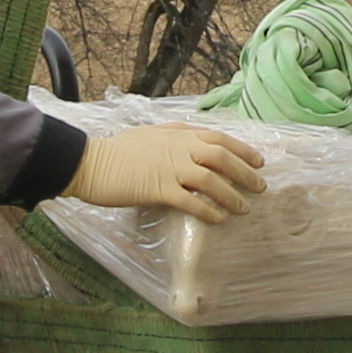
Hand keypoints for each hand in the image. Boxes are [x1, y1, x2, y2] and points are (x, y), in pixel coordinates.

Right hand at [70, 123, 269, 225]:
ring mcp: (169, 168)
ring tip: (244, 208)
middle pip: (221, 158)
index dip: (242, 150)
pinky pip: (191, 201)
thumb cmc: (118, 150)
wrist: (91, 162)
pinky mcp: (158, 189)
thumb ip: (175, 135)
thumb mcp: (151, 133)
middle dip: (245, 172)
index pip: (218, 138)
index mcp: (178, 133)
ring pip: (211, 180)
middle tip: (260, 186)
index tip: (258, 161)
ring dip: (231, 195)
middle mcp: (178, 148)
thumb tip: (195, 139)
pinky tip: (219, 219)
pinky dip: (208, 210)